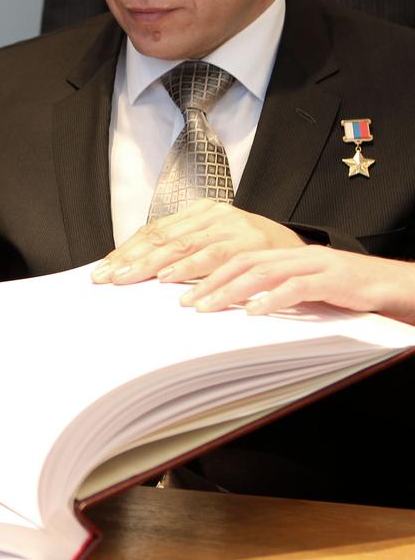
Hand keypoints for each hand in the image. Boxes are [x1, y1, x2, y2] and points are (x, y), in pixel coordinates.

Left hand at [91, 200, 303, 284]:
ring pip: (204, 252)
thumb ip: (185, 251)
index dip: (130, 251)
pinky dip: (215, 281)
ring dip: (176, 270)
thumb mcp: (219, 245)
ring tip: (154, 284)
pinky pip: (239, 266)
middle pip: (175, 240)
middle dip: (140, 262)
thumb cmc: (259, 254)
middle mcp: (224, 219)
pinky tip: (198, 296)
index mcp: (207, 214)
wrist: (319, 260)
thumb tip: (138, 270)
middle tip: (115, 279)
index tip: (105, 271)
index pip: (159, 232)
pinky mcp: (271, 251)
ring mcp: (248, 233)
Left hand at [179, 245, 414, 322]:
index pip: (230, 253)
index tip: (172, 283)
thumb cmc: (341, 287)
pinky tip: (252, 312)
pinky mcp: (333, 280)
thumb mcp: (298, 283)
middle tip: (180, 299)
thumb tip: (229, 302)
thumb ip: (267, 286)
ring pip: (262, 272)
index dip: (201, 266)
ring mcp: (312, 264)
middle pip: (238, 260)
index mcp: (279, 250)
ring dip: (229, 290)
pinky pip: (297, 288)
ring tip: (205, 307)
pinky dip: (272, 299)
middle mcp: (291, 252)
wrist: (391, 282)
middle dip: (205, 279)